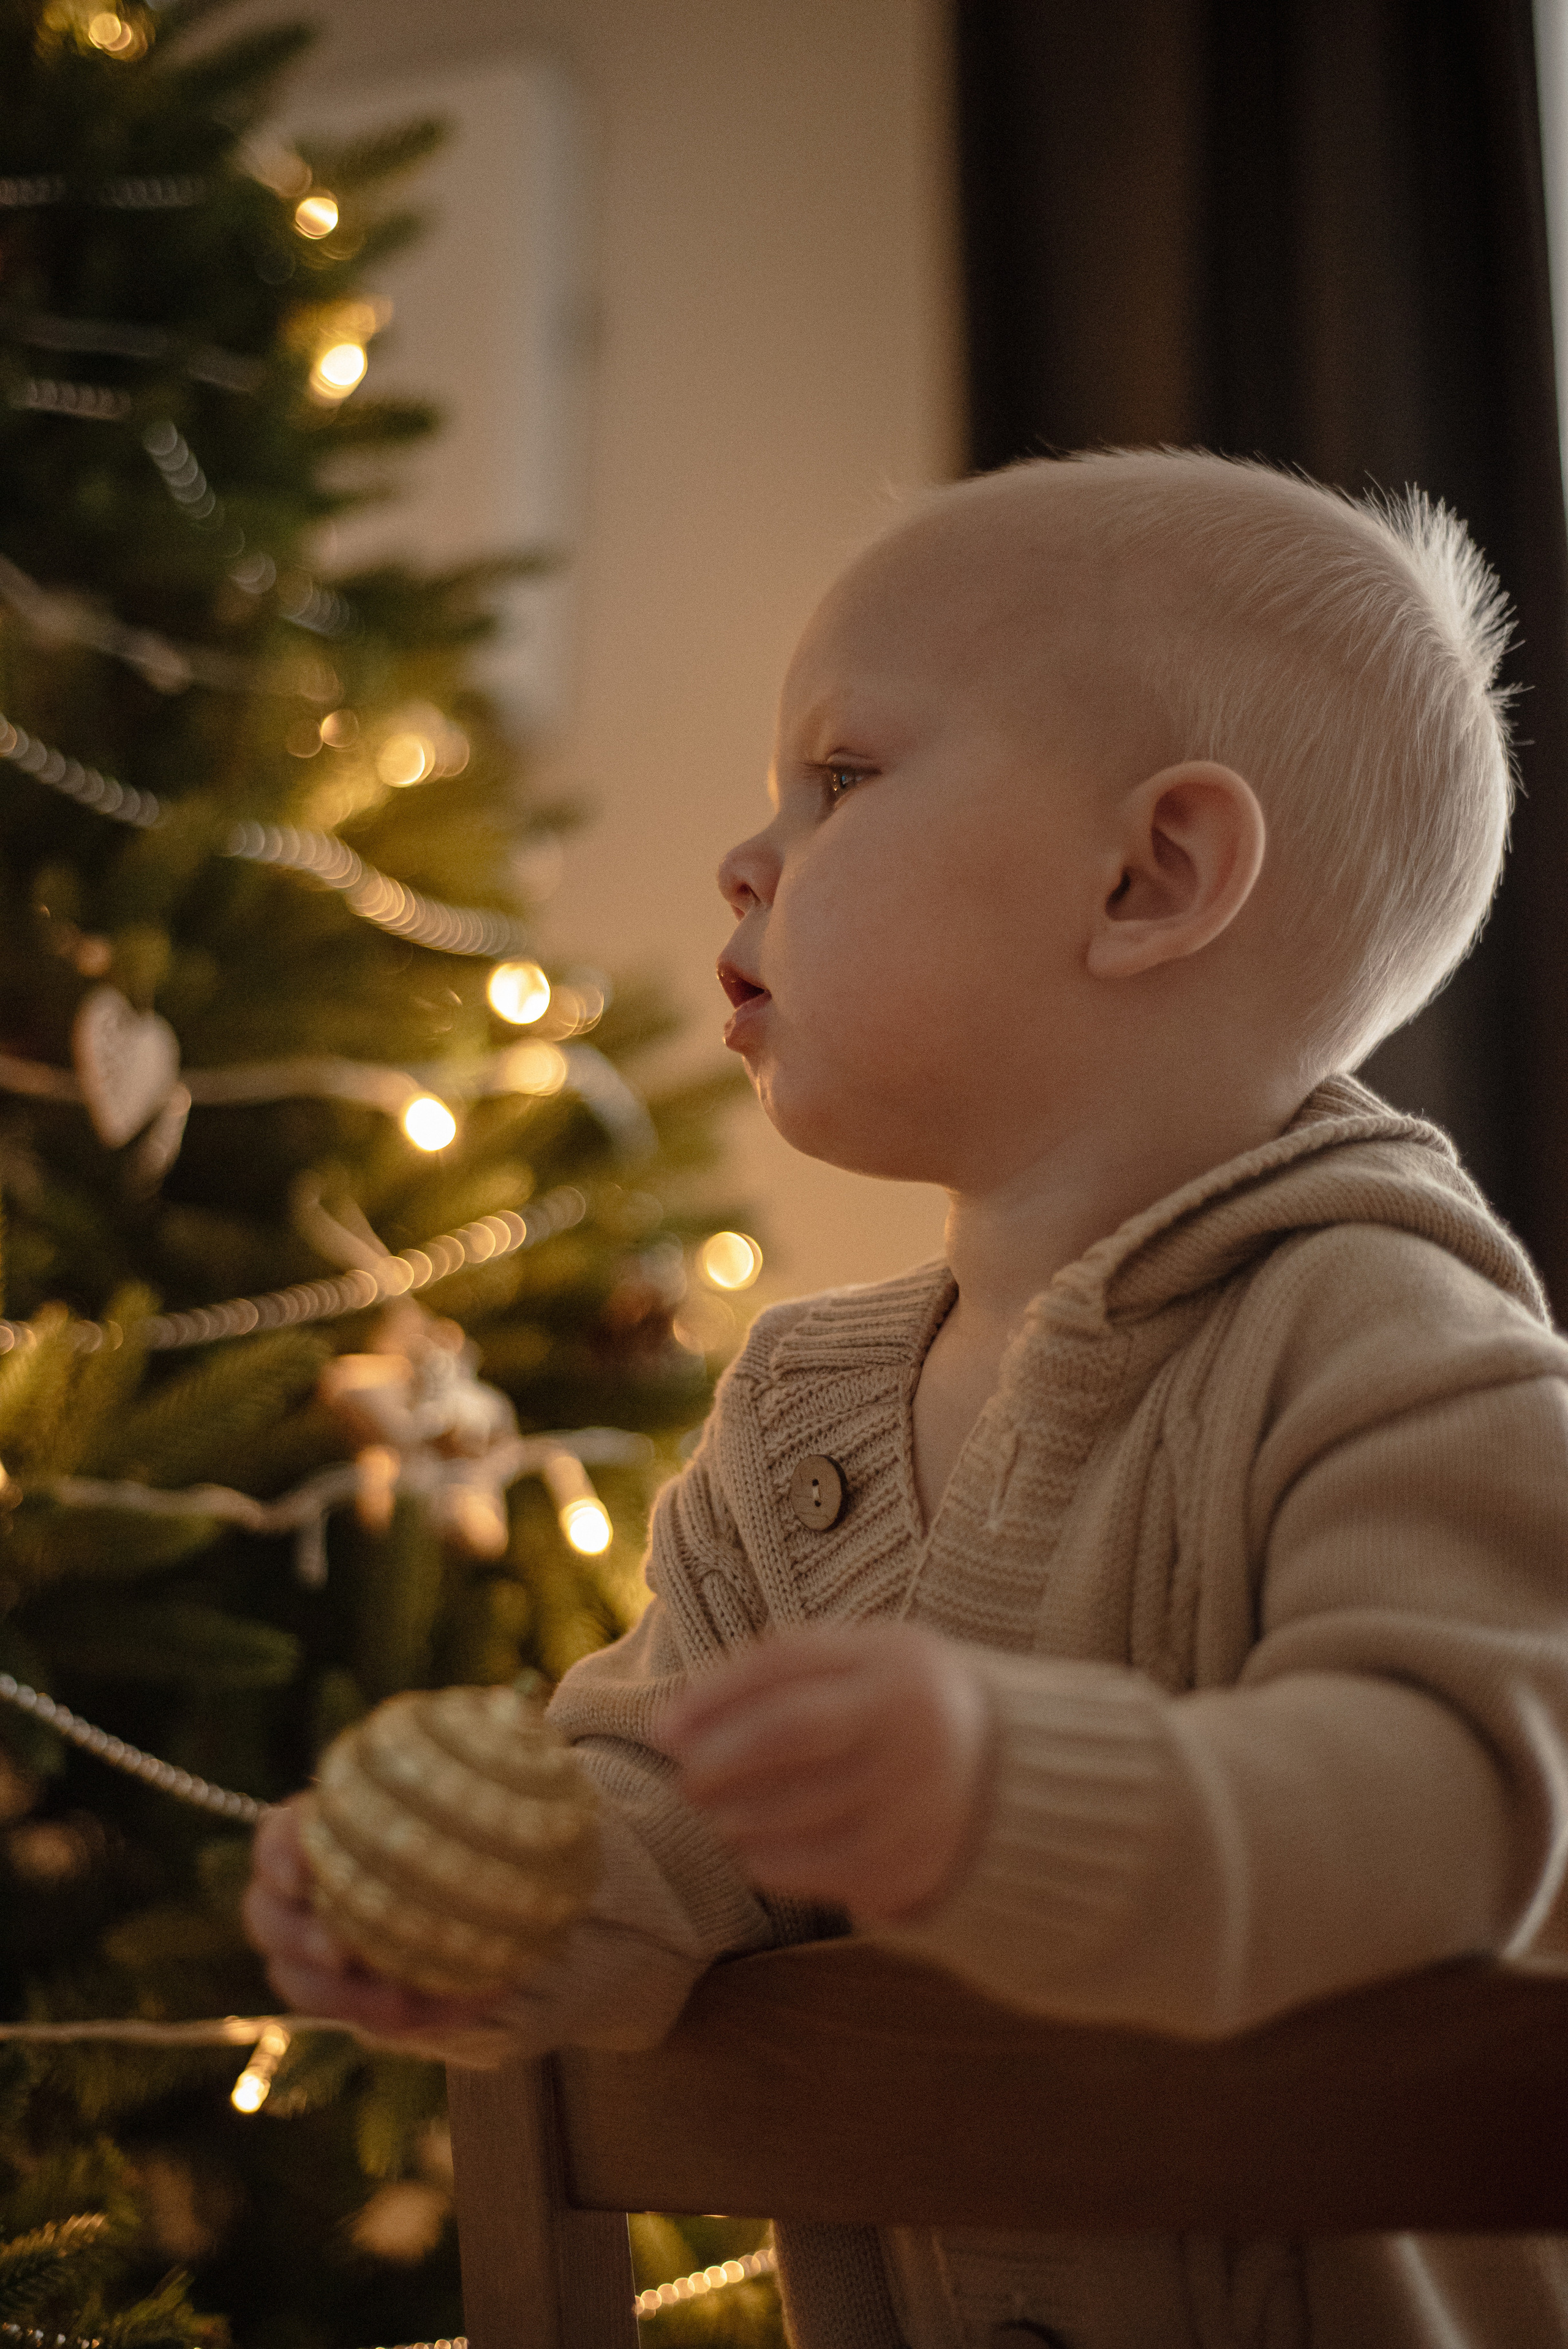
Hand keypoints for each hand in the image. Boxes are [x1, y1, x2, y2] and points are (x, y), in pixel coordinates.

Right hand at [242, 1797, 506, 2044]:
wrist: (492, 1897)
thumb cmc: (466, 1830)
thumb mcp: (464, 1803)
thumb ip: (461, 1791)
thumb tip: (501, 1745)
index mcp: (320, 1833)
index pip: (276, 1838)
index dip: (280, 1855)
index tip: (302, 1876)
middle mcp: (301, 1893)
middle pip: (266, 1917)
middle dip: (299, 1937)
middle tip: (342, 1954)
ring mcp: (314, 1951)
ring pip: (297, 1980)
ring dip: (346, 1997)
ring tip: (401, 2002)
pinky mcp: (348, 1997)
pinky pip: (356, 2020)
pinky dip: (399, 2019)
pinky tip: (452, 2007)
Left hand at [659, 1622, 992, 1920]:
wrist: (1019, 1771)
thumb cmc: (905, 1705)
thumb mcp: (865, 1660)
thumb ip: (783, 1672)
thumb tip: (682, 1717)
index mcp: (892, 1658)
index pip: (783, 1665)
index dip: (713, 1698)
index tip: (662, 1729)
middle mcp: (911, 1719)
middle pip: (789, 1733)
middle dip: (719, 1758)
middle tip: (683, 1778)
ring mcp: (919, 1792)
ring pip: (799, 1806)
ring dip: (737, 1815)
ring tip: (714, 1815)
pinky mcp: (920, 1857)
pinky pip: (826, 1868)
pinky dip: (774, 1862)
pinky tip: (751, 1853)